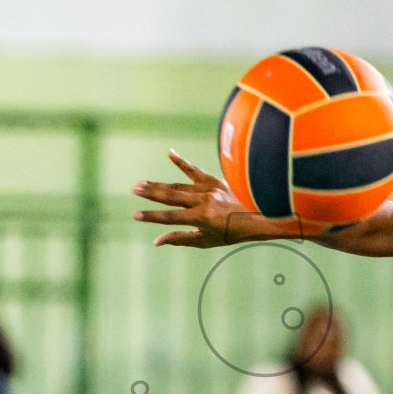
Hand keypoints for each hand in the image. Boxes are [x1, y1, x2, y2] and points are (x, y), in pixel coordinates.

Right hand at [132, 150, 255, 247]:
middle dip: (150, 193)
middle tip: (134, 189)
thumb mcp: (206, 241)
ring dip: (159, 184)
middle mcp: (203, 201)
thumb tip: (156, 241)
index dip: (151, 217)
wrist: (259, 216)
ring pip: (178, 185)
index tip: (135, 215)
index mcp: (201, 218)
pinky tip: (170, 152)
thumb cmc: (231, 233)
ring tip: (142, 182)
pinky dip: (182, 162)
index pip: (169, 217)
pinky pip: (195, 170)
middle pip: (170, 196)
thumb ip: (180, 239)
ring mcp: (208, 189)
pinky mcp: (214, 180)